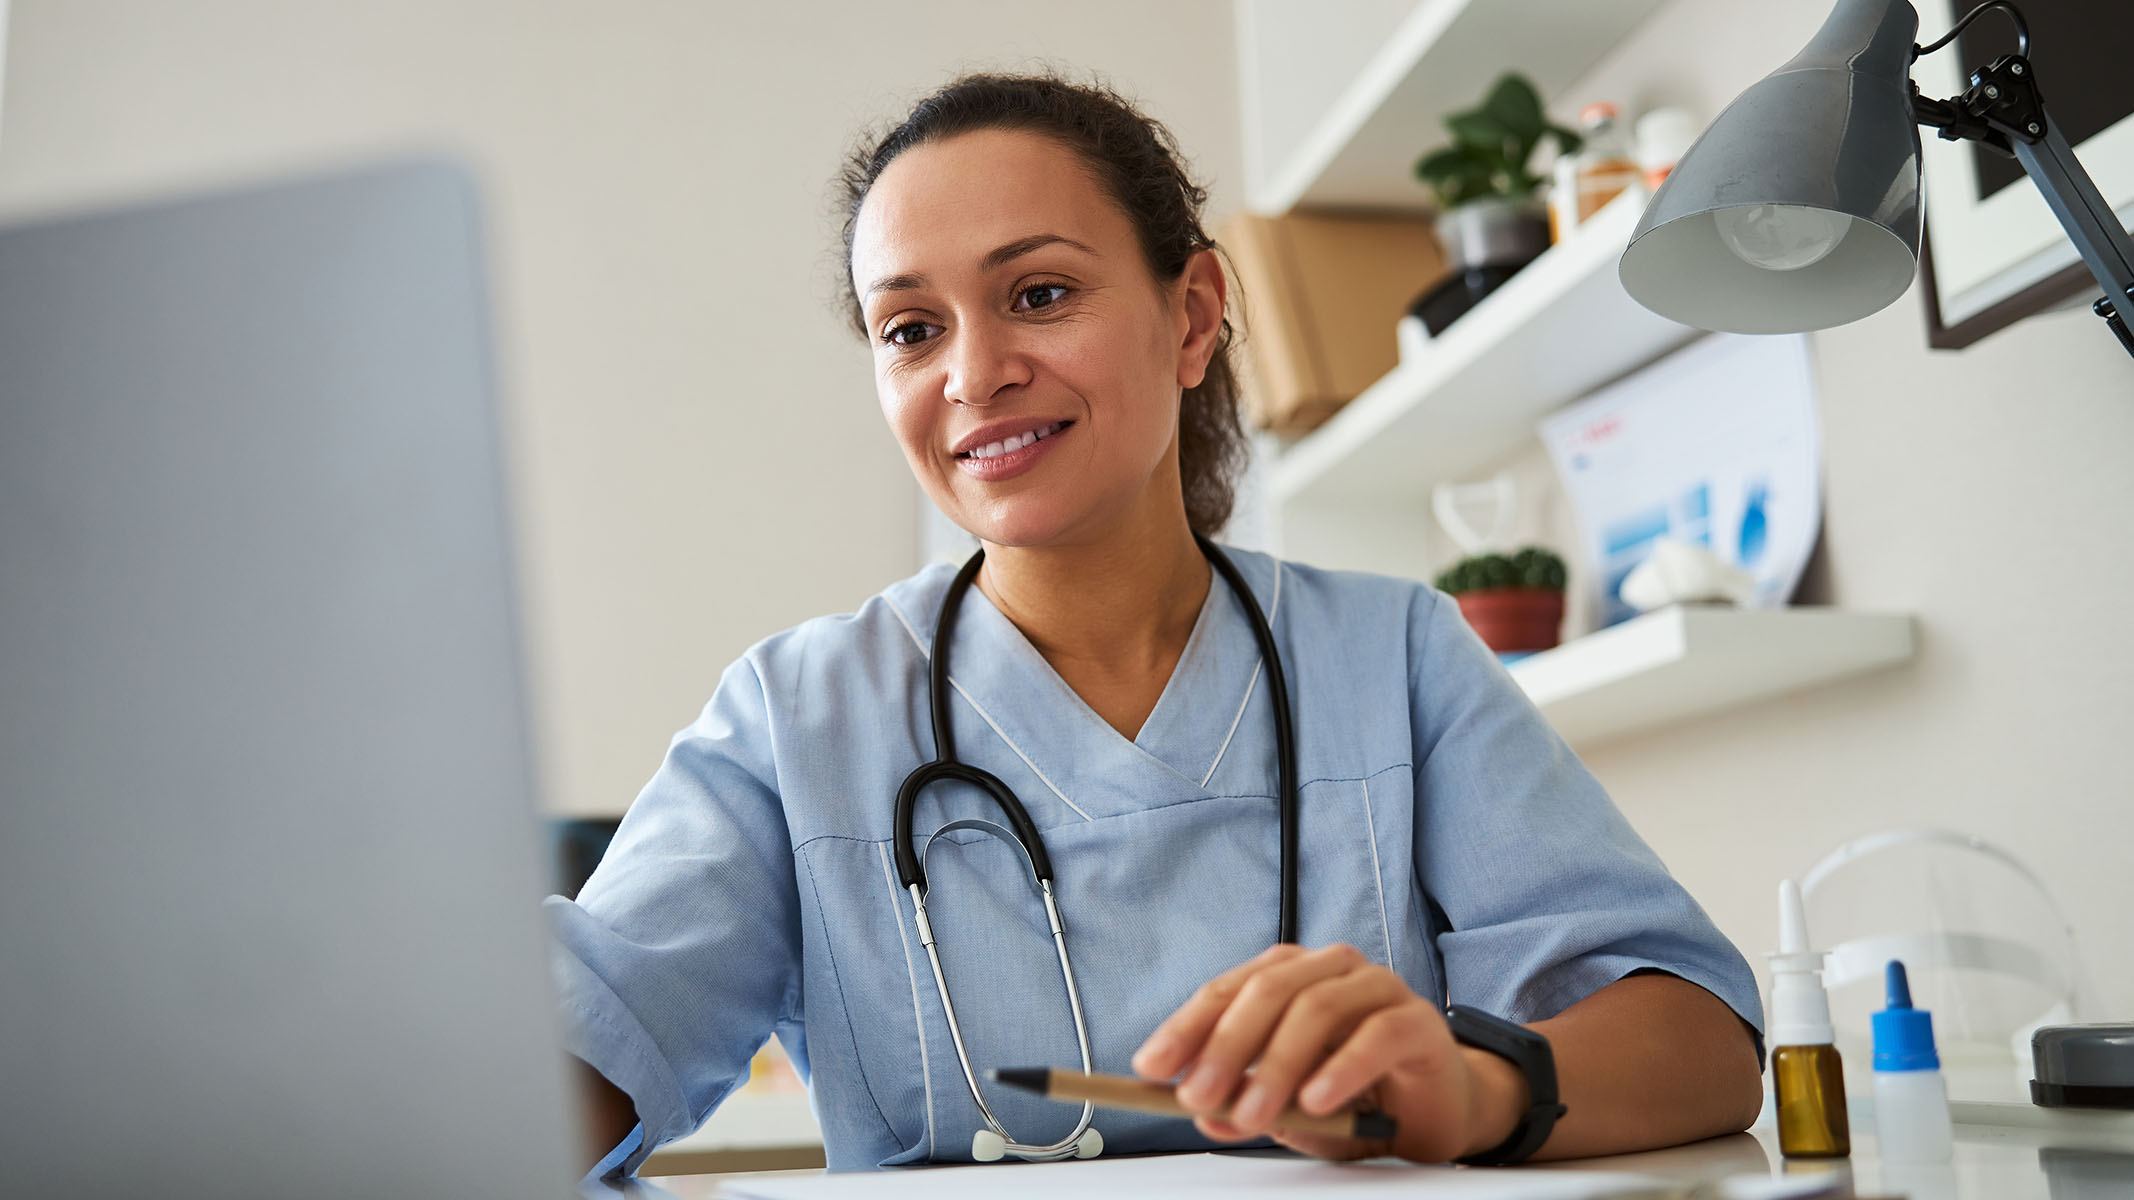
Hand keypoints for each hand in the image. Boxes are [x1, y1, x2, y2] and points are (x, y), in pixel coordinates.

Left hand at [1130, 943, 1529, 1162]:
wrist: (1435, 1109)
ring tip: (1253, 1113)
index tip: (1151, 1066)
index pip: (1227, 991)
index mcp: (1288, 976)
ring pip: (1316, 1008)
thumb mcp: (1287, 1109)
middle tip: (1197, 1095)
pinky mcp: (1417, 1021)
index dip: (1186, 1027)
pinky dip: (1341, 1068)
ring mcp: (1376, 988)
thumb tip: (1203, 1114)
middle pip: (1267, 991)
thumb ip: (1246, 1105)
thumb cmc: (1355, 1097)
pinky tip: (1316, 1100)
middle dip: (1224, 1046)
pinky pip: (1376, 1035)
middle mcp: (1329, 970)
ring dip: (1277, 1065)